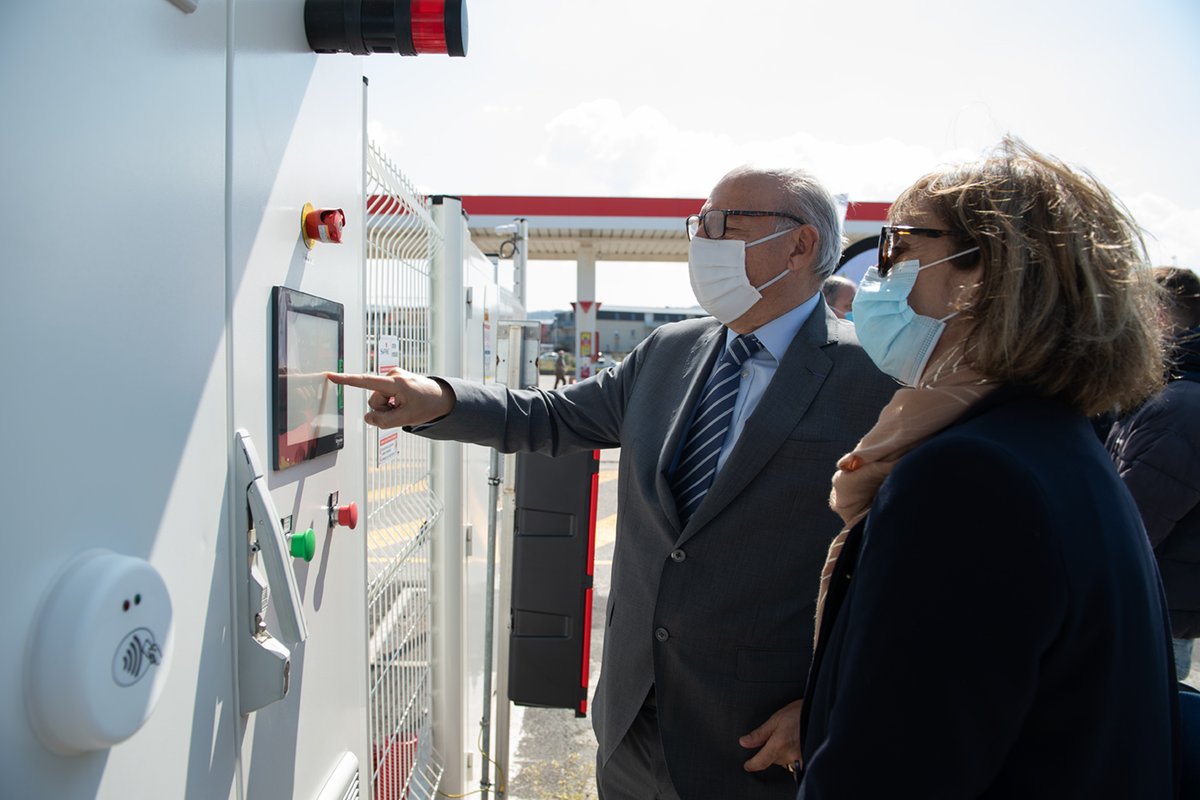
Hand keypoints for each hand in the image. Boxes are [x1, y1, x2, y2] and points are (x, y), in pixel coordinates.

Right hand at [325, 368, 454, 428]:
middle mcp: (393, 375)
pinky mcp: (393, 380)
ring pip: (378, 400)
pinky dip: (390, 403)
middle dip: (384, 409)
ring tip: (405, 405)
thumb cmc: (427, 406)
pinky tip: (403, 402)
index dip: (347, 380)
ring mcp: (393, 376)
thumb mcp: (407, 419)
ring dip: (388, 407)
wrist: (441, 397)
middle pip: (374, 400)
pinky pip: (383, 396)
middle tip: (402, 409)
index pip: (366, 382)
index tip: (331, 376)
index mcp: (396, 383)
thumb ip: (384, 422)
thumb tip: (367, 418)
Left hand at [739, 699, 803, 772]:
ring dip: (783, 753)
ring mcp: (801, 759)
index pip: (760, 762)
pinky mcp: (809, 758)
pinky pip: (797, 763)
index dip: (752, 765)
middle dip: (771, 750)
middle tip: (778, 735)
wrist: (820, 712)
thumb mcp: (776, 719)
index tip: (747, 766)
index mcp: (778, 745)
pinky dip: (793, 755)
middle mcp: (789, 755)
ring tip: (790, 737)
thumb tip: (744, 742)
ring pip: (785, 761)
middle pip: (773, 760)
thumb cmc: (801, 713)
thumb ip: (759, 734)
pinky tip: (796, 744)